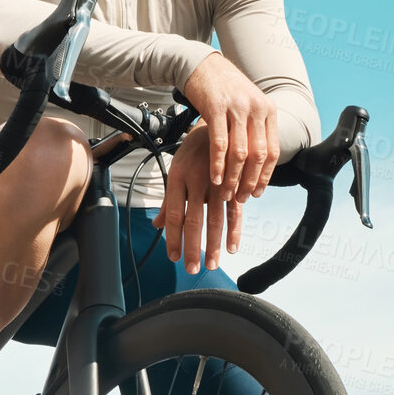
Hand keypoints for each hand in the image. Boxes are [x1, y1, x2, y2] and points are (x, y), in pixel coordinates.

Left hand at [151, 124, 243, 273]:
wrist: (216, 126)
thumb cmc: (192, 153)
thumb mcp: (176, 172)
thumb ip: (169, 201)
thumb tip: (158, 225)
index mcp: (178, 178)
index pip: (175, 214)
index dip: (174, 238)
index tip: (173, 257)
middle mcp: (197, 181)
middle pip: (194, 220)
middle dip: (193, 247)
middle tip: (191, 268)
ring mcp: (217, 182)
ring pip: (216, 219)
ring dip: (214, 244)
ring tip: (211, 264)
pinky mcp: (234, 183)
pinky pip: (235, 211)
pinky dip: (234, 231)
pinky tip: (231, 247)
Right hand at [181, 50, 279, 202]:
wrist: (202, 65)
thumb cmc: (223, 90)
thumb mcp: (247, 106)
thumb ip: (255, 130)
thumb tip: (258, 162)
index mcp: (268, 110)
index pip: (273, 151)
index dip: (265, 176)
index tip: (256, 192)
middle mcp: (256, 108)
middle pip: (258, 155)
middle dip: (249, 181)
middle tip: (240, 197)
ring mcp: (237, 108)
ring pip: (240, 152)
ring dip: (233, 177)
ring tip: (226, 192)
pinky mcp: (216, 108)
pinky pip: (220, 143)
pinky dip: (218, 164)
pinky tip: (215, 178)